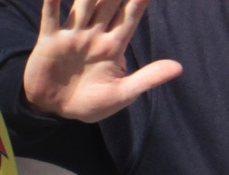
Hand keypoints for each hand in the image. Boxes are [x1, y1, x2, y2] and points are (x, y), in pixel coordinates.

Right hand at [23, 0, 183, 123]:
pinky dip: (52, 1)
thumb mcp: (122, 94)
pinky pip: (51, 16)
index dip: (139, 0)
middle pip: (107, 4)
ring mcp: (72, 35)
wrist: (56, 111)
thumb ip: (148, 78)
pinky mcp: (49, 40)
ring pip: (83, 4)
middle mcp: (94, 35)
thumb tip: (179, 67)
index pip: (130, 17)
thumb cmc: (91, 103)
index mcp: (113, 47)